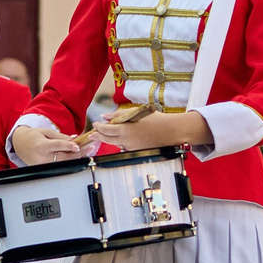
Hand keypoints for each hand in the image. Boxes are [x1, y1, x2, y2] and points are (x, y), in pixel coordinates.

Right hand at [9, 123, 84, 166]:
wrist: (19, 144)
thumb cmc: (33, 136)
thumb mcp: (46, 132)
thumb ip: (60, 136)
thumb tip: (74, 139)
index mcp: (41, 145)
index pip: (57, 146)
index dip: (68, 146)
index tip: (77, 146)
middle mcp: (42, 157)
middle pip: (63, 157)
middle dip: (77, 153)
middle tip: (89, 148)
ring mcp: (43, 165)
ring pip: (63, 164)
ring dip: (76, 158)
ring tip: (86, 152)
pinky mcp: (44, 169)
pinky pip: (59, 166)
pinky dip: (69, 162)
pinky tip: (77, 158)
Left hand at [93, 109, 211, 153]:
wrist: (171, 131)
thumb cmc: (155, 119)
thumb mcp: (136, 112)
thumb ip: (118, 114)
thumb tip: (104, 116)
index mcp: (125, 129)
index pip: (106, 130)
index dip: (98, 127)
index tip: (95, 124)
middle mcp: (126, 140)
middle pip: (107, 140)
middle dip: (98, 136)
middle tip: (92, 134)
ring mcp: (132, 147)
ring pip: (116, 143)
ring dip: (110, 138)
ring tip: (105, 133)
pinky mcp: (137, 150)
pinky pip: (125, 146)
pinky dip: (121, 141)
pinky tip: (122, 137)